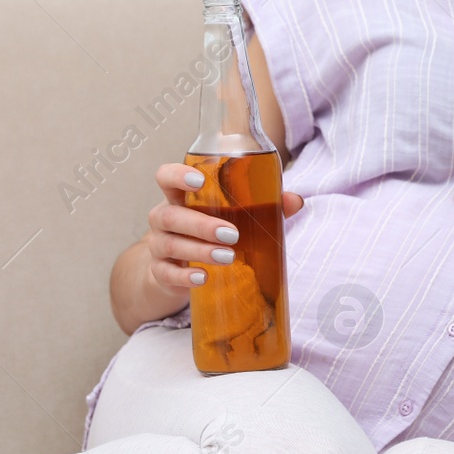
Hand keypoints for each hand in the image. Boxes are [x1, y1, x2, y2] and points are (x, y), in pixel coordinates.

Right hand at [147, 162, 304, 297]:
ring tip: (228, 257)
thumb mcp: (230, 217)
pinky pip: (166, 273)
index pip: (166, 177)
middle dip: (202, 224)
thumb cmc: (208, 232)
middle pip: (170, 215)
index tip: (201, 181)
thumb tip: (295, 201)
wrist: (177, 270)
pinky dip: (184, 276)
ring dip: (200, 250)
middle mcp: (164, 218)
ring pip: (169, 243)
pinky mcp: (160, 271)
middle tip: (232, 235)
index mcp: (181, 197)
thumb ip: (262, 206)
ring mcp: (158, 245)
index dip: (178, 175)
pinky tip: (202, 278)